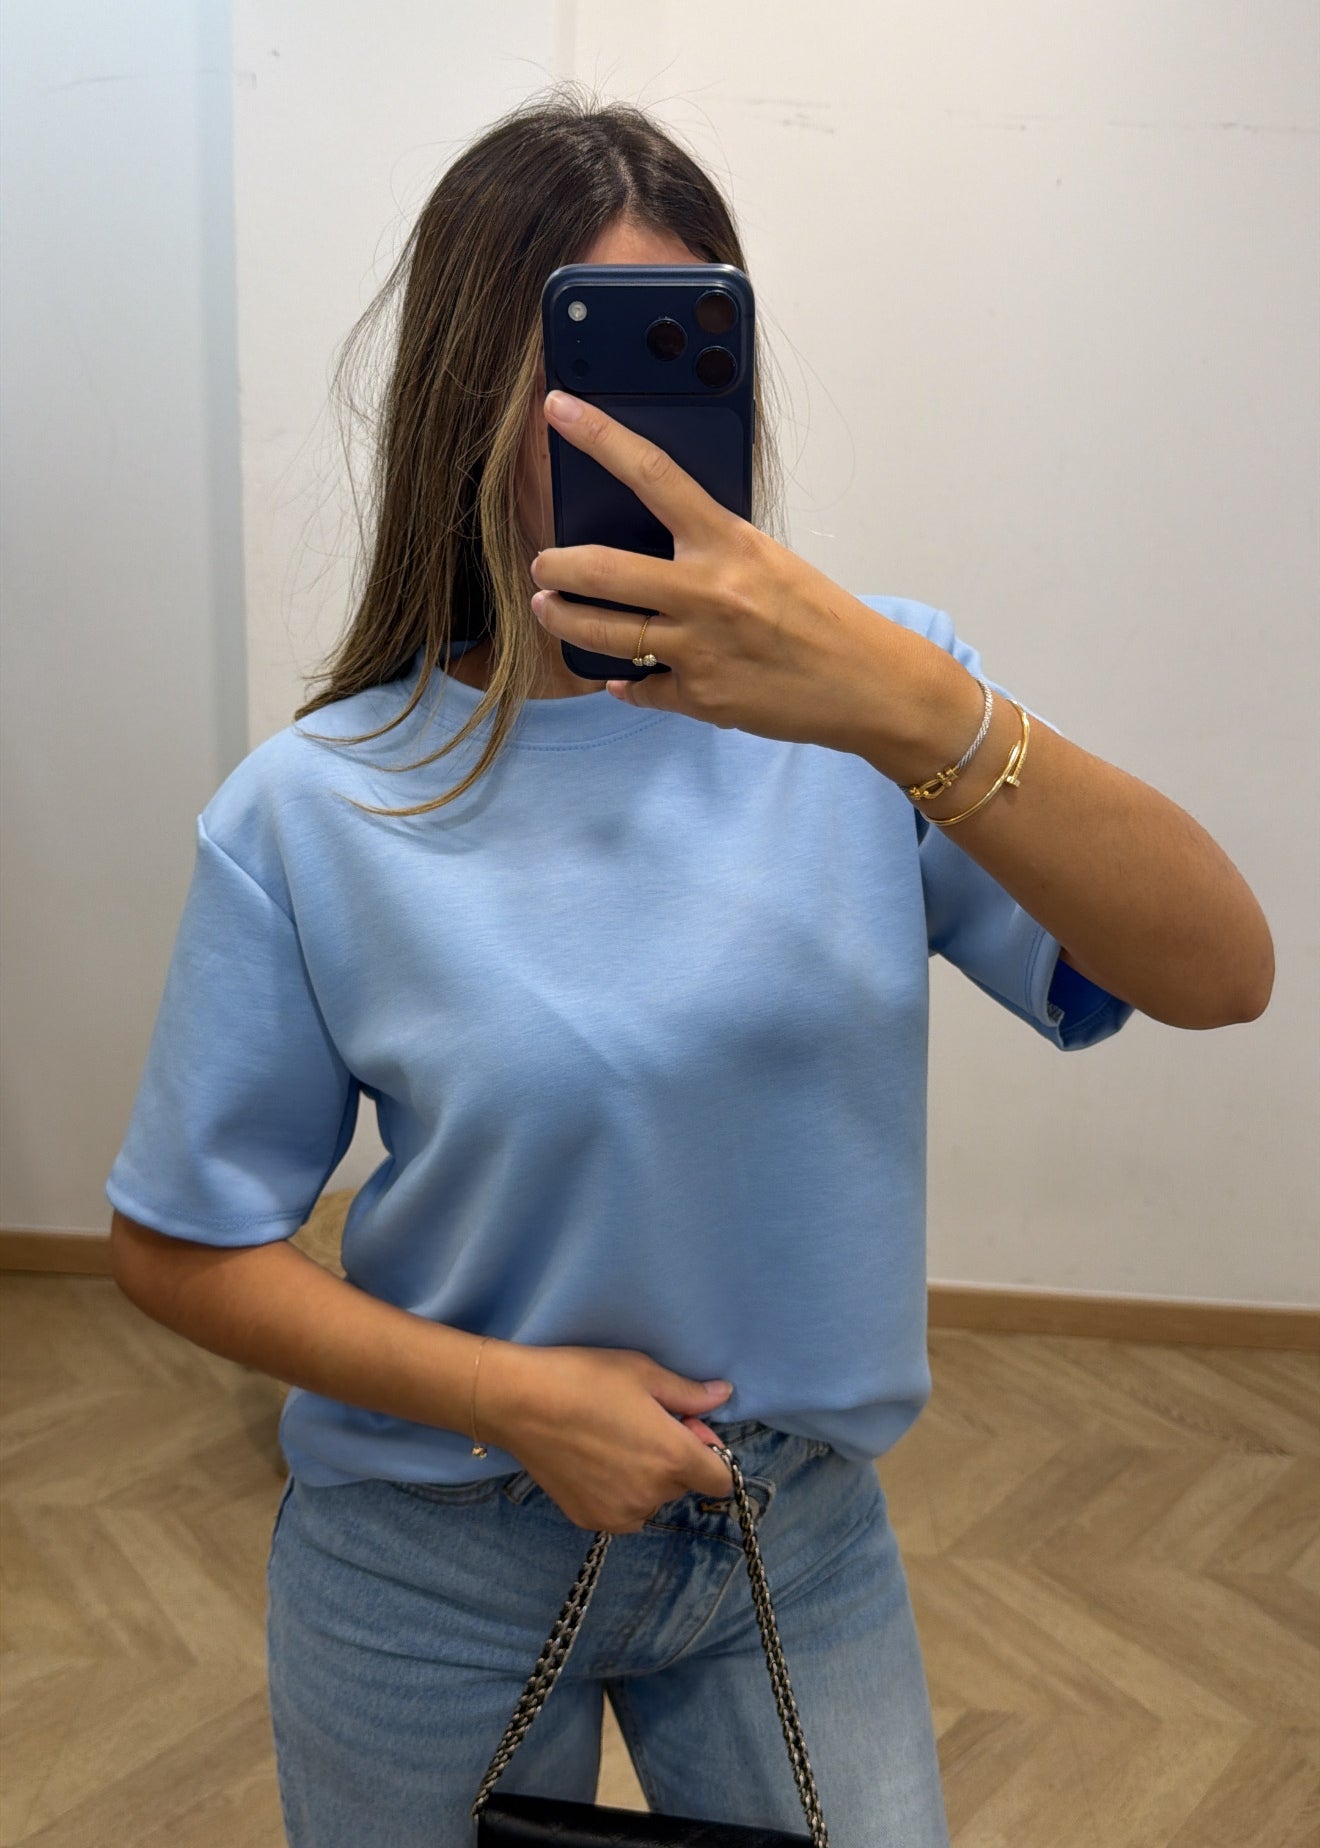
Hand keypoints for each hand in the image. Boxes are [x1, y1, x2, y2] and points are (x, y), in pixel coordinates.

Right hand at [482, 1342, 735, 1534]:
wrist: (520, 1403)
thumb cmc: (584, 1379)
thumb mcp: (643, 1373)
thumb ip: (689, 1393)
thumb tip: (723, 1395)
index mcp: (672, 1458)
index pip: (720, 1479)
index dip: (710, 1452)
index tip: (684, 1427)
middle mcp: (651, 1495)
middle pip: (683, 1485)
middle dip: (673, 1458)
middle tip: (640, 1424)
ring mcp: (619, 1513)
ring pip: (651, 1500)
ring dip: (646, 1479)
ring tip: (613, 1442)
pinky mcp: (590, 1520)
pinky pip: (622, 1511)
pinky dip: (619, 1492)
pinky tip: (594, 1461)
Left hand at [529, 390, 955, 774]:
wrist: (868, 684)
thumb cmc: (823, 618)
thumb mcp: (769, 561)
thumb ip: (713, 551)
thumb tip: (660, 545)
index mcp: (729, 543)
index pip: (654, 475)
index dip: (600, 437)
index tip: (560, 409)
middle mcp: (708, 593)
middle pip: (603, 570)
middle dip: (557, 566)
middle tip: (544, 564)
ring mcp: (700, 649)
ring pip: (606, 635)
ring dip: (565, 621)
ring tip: (550, 610)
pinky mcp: (700, 698)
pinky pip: (642, 688)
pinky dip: (628, 684)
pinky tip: (621, 679)